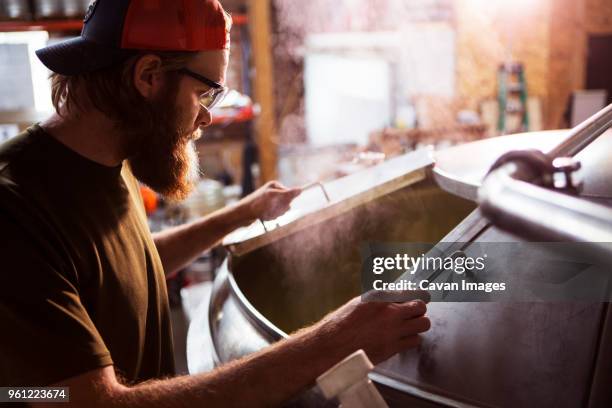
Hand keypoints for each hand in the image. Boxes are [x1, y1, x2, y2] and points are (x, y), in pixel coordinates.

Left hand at [238, 181, 301, 222]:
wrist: (242, 214)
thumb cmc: (257, 204)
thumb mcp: (273, 197)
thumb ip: (287, 194)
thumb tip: (301, 189)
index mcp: (275, 186)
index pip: (290, 194)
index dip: (286, 202)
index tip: (278, 204)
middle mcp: (273, 192)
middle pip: (286, 203)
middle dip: (280, 209)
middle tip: (270, 209)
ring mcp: (271, 201)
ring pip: (281, 210)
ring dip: (275, 214)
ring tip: (265, 213)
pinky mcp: (267, 208)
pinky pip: (275, 214)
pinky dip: (271, 217)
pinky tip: (264, 216)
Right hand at [315, 292, 430, 364]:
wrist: (331, 347)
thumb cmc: (339, 325)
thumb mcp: (358, 303)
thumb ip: (378, 300)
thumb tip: (393, 298)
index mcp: (379, 297)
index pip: (409, 291)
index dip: (414, 294)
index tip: (418, 296)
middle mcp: (389, 311)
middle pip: (420, 306)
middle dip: (418, 309)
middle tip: (413, 312)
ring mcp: (393, 330)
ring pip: (423, 324)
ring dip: (417, 324)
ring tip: (409, 326)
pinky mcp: (394, 347)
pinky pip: (415, 340)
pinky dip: (411, 339)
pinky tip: (402, 338)